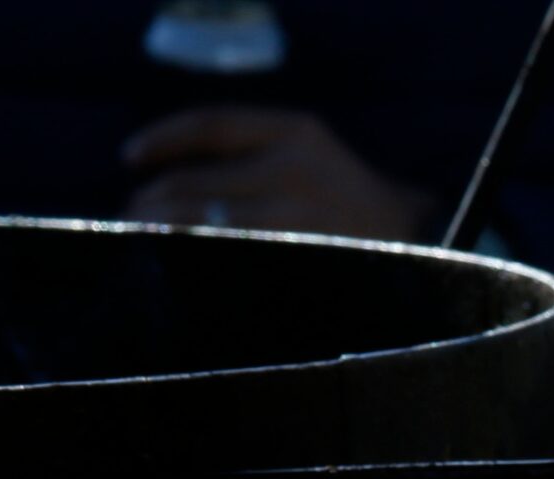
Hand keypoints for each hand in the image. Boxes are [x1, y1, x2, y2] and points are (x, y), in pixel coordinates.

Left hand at [122, 106, 442, 242]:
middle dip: (149, 207)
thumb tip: (164, 190)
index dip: (161, 141)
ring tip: (145, 252)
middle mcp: (292, 171)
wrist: (422, 249)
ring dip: (160, 240)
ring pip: (197, 229)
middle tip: (131, 224)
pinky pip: (225, 265)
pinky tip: (180, 277)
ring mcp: (294, 221)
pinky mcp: (296, 263)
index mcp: (296, 133)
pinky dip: (193, 269)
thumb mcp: (310, 161)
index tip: (130, 159)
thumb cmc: (348, 212)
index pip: (208, 126)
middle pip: (190, 186)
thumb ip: (252, 164)